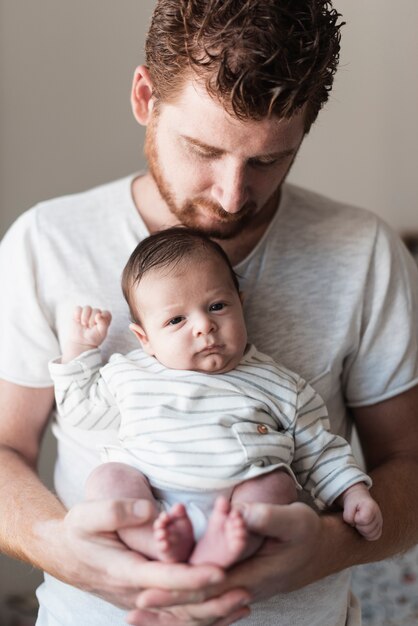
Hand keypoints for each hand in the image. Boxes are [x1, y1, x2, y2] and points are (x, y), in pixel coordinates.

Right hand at [35, 498, 247, 614]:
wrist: (64, 553)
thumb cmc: (77, 531)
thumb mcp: (87, 515)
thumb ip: (115, 511)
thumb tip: (149, 511)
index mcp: (125, 571)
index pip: (165, 579)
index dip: (194, 577)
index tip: (220, 570)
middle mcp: (136, 592)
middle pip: (180, 605)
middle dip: (214, 600)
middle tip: (246, 590)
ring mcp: (141, 600)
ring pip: (181, 616)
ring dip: (213, 612)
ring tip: (244, 602)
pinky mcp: (147, 600)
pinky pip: (177, 614)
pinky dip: (203, 614)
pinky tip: (226, 610)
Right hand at [71, 305, 111, 348]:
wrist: (82, 342)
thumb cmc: (93, 338)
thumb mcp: (101, 333)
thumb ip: (103, 323)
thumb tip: (99, 314)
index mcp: (105, 318)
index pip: (106, 313)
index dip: (102, 319)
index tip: (98, 326)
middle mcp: (97, 313)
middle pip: (96, 310)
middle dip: (92, 320)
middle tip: (90, 328)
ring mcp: (88, 312)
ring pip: (87, 308)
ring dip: (85, 317)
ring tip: (84, 324)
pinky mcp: (78, 313)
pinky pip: (78, 308)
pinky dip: (77, 314)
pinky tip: (78, 321)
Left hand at [134, 503, 323, 614]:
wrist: (317, 550)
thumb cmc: (304, 533)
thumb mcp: (293, 520)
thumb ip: (265, 517)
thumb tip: (236, 513)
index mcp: (251, 576)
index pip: (207, 588)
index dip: (177, 591)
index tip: (147, 592)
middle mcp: (241, 590)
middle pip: (197, 606)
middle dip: (164, 610)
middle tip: (130, 613)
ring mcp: (236, 592)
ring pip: (198, 610)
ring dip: (168, 615)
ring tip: (136, 616)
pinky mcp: (233, 587)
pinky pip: (204, 602)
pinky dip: (182, 607)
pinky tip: (161, 607)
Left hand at [340, 484, 382, 540]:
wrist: (358, 499)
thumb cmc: (353, 502)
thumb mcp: (347, 505)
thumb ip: (348, 516)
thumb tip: (353, 525)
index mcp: (371, 506)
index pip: (364, 520)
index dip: (356, 519)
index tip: (355, 514)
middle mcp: (378, 515)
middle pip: (367, 530)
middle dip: (358, 526)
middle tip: (356, 518)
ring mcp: (380, 522)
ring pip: (371, 535)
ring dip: (362, 531)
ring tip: (359, 522)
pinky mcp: (380, 528)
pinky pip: (374, 537)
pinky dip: (367, 534)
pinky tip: (363, 527)